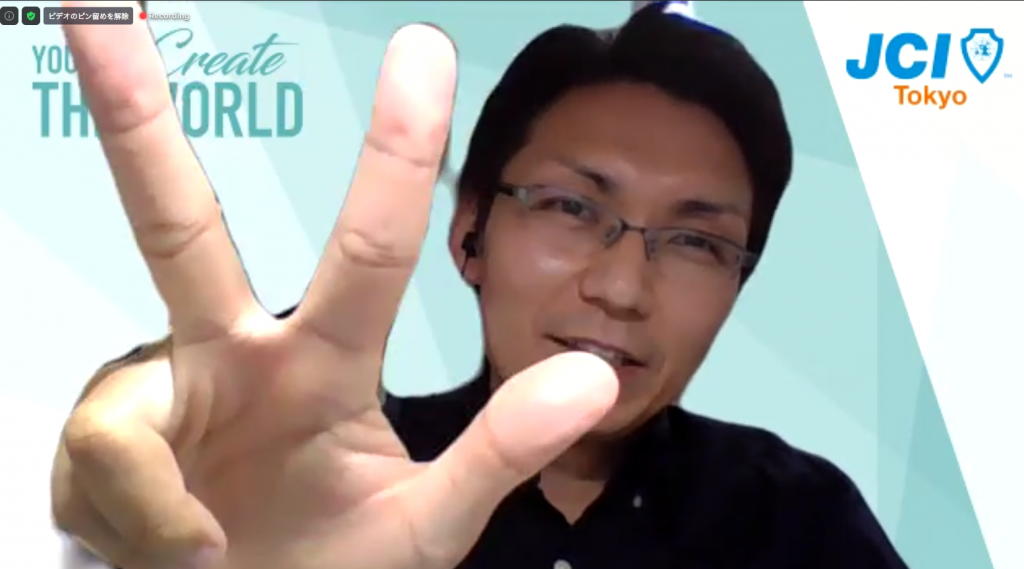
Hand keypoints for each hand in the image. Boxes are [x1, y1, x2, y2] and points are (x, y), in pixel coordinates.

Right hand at [49, 2, 618, 568]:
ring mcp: (163, 398)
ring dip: (147, 487)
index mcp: (323, 364)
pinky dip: (143, 519)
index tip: (422, 52)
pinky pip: (106, 463)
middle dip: (138, 120)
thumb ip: (498, 451)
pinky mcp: (102, 449)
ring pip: (122, 400)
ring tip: (204, 555)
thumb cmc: (341, 567)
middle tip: (98, 11)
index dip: (397, 153)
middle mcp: (236, 358)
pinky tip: (181, 553)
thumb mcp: (428, 523)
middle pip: (178, 227)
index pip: (368, 248)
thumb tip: (594, 376)